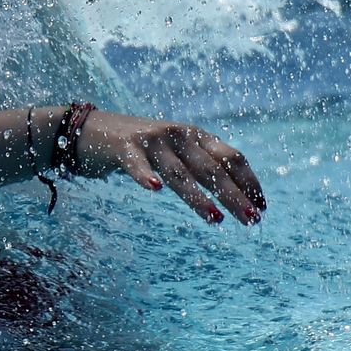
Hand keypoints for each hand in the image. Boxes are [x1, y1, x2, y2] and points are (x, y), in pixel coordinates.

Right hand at [71, 112, 265, 224]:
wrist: (89, 130)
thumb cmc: (139, 147)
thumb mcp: (176, 153)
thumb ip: (200, 167)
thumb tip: (236, 195)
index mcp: (196, 136)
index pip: (232, 157)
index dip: (249, 182)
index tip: (262, 208)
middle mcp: (178, 134)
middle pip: (212, 168)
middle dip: (234, 195)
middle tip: (252, 221)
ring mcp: (151, 140)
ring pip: (180, 173)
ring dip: (199, 197)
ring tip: (215, 219)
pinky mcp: (123, 147)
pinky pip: (136, 164)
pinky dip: (144, 175)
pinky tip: (153, 189)